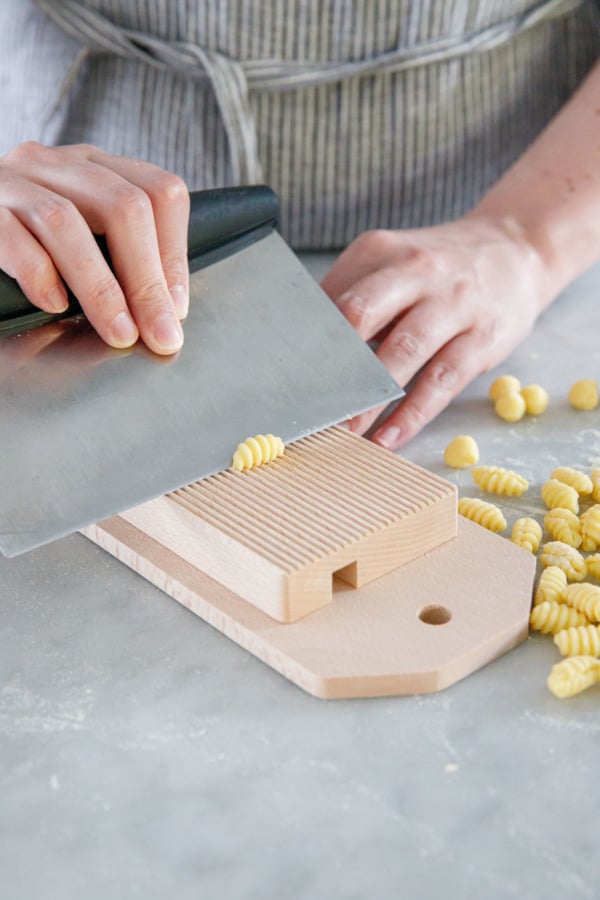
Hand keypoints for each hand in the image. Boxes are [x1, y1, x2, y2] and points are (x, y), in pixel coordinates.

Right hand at [0, 142, 189, 354]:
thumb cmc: (29, 240)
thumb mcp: (84, 235)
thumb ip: (121, 257)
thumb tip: (166, 312)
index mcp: (96, 168)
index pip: (158, 190)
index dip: (174, 253)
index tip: (176, 308)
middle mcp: (57, 164)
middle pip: (124, 206)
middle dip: (147, 279)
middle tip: (159, 334)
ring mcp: (14, 181)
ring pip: (66, 222)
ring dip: (101, 287)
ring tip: (119, 331)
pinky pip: (12, 237)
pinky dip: (39, 275)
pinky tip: (56, 305)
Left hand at [321, 215, 549, 448]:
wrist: (516, 251)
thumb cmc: (439, 268)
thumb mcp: (392, 262)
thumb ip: (352, 296)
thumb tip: (304, 347)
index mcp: (380, 251)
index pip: (332, 299)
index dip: (307, 341)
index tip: (287, 379)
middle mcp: (416, 271)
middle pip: (362, 316)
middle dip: (333, 366)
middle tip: (310, 406)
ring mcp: (452, 304)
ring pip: (403, 353)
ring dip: (369, 399)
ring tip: (345, 434)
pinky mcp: (481, 338)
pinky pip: (441, 382)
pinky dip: (412, 416)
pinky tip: (389, 439)